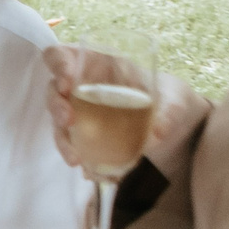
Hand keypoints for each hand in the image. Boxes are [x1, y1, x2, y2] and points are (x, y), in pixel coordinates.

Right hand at [43, 46, 205, 171]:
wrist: (173, 120)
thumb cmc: (168, 95)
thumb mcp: (174, 96)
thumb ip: (169, 110)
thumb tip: (157, 134)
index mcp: (95, 63)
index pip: (61, 56)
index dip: (57, 66)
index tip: (67, 82)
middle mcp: (81, 86)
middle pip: (54, 91)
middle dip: (57, 107)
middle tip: (68, 120)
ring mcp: (80, 111)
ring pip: (59, 122)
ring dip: (63, 139)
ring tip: (76, 159)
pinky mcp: (85, 135)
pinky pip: (74, 145)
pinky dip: (81, 158)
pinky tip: (90, 172)